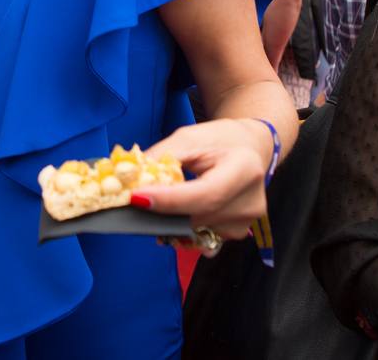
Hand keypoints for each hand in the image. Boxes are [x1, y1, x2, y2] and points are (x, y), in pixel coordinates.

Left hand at [132, 118, 273, 243]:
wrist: (249, 148)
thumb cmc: (219, 140)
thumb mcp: (189, 138)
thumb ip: (161, 157)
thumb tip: (127, 177)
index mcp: (245, 169)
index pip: (204, 194)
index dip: (169, 200)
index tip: (136, 197)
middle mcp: (250, 202)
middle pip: (197, 217)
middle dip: (161, 212)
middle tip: (132, 202)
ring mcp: (245, 222)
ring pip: (195, 231)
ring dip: (169, 221)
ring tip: (155, 203)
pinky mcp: (236, 233)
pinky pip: (201, 239)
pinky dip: (182, 230)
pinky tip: (173, 216)